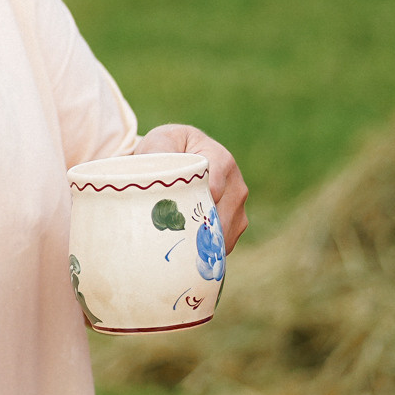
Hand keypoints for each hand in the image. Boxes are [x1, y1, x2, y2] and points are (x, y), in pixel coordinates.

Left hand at [135, 123, 247, 246]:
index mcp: (221, 160)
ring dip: (203, 242)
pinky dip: (208, 249)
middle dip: (197, 230)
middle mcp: (235, 183)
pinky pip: (226, 241)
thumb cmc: (167, 146)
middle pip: (222, 216)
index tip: (176, 219)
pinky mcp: (237, 220)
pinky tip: (187, 252)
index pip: (215, 189)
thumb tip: (156, 175)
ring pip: (225, 232)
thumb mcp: (159, 142)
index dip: (196, 207)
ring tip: (177, 249)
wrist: (181, 150)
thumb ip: (159, 152)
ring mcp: (238, 204)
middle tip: (171, 242)